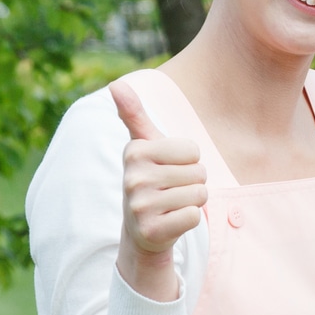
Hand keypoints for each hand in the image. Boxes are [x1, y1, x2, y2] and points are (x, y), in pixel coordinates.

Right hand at [111, 80, 207, 300]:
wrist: (142, 230)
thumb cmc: (151, 179)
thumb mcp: (144, 146)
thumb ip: (134, 114)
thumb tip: (115, 84)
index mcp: (135, 152)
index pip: (193, 151)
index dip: (189, 161)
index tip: (169, 170)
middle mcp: (133, 178)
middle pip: (199, 173)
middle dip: (193, 182)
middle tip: (172, 191)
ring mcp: (140, 206)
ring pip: (199, 194)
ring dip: (193, 201)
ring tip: (172, 204)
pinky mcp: (152, 230)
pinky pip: (194, 216)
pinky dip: (190, 219)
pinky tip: (172, 221)